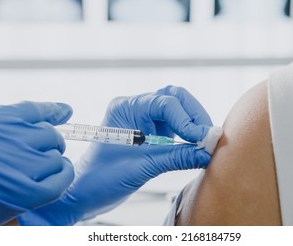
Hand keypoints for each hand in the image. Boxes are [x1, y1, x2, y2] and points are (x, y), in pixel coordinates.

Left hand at [19, 86, 219, 224]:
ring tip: (203, 144)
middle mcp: (136, 108)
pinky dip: (188, 135)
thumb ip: (176, 157)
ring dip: (193, 124)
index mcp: (126, 108)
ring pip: (178, 110)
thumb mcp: (142, 167)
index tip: (202, 139)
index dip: (187, 119)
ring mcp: (144, 120)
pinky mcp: (151, 133)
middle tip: (208, 138)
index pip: (165, 102)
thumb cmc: (101, 178)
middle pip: (175, 98)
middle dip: (194, 116)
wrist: (85, 194)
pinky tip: (194, 148)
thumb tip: (208, 152)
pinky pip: (175, 126)